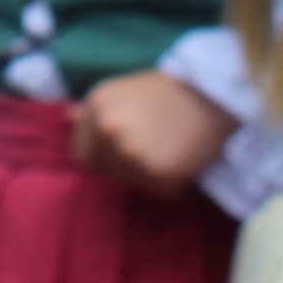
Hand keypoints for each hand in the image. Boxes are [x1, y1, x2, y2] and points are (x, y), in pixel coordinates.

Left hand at [71, 69, 237, 199]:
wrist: (215, 95)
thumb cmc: (170, 91)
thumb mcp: (125, 90)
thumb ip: (95, 109)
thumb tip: (67, 117)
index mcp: (97, 107)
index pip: (81, 154)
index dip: (102, 156)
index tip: (125, 149)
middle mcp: (108, 130)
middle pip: (105, 172)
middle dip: (124, 167)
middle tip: (153, 149)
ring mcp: (132, 154)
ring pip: (131, 183)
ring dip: (148, 175)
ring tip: (170, 150)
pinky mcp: (158, 173)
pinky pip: (158, 192)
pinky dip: (171, 183)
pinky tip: (183, 160)